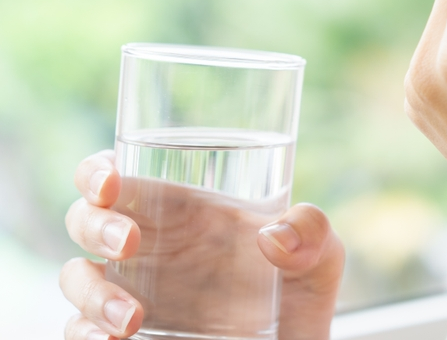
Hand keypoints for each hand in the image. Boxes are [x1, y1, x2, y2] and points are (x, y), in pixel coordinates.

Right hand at [61, 150, 343, 339]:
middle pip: (85, 220)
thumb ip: (312, 231)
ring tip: (132, 319)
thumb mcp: (320, 258)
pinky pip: (80, 332)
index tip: (109, 183)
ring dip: (92, 294)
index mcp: (181, 213)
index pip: (119, 178)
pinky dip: (85, 334)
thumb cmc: (299, 298)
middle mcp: (148, 250)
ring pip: (77, 281)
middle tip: (129, 243)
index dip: (98, 172)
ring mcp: (131, 295)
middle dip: (94, 224)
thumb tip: (274, 236)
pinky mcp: (123, 338)